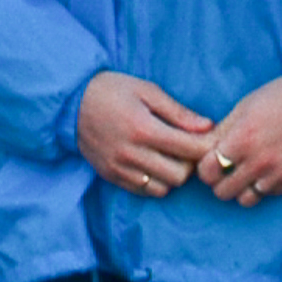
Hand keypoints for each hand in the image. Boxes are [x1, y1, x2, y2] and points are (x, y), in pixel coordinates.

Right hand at [79, 74, 218, 194]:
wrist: (71, 104)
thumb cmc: (113, 90)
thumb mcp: (147, 91)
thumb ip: (178, 112)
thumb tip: (208, 127)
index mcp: (144, 129)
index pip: (190, 150)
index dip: (206, 147)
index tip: (210, 140)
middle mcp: (132, 153)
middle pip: (180, 175)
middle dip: (190, 163)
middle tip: (188, 148)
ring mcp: (120, 168)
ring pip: (164, 188)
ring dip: (173, 175)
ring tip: (169, 156)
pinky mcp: (111, 177)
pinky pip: (145, 191)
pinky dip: (155, 182)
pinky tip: (153, 163)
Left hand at [195, 78, 281, 205]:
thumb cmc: (279, 98)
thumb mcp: (244, 107)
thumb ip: (221, 132)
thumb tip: (200, 149)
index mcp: (242, 139)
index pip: (207, 171)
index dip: (205, 168)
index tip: (210, 161)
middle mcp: (258, 161)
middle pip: (222, 192)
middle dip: (220, 181)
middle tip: (226, 169)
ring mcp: (277, 174)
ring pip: (245, 200)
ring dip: (242, 188)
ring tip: (247, 172)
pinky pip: (268, 195)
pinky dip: (264, 186)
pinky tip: (268, 170)